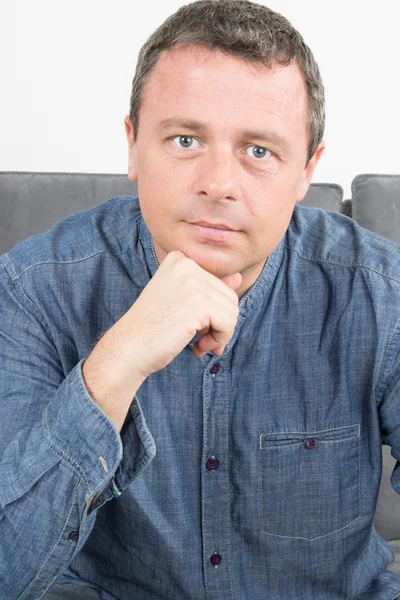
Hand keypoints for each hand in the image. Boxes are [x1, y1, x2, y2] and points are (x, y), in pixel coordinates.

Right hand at [124, 250, 241, 377]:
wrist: (129, 347)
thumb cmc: (153, 327)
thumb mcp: (182, 300)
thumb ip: (209, 288)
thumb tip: (238, 276)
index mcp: (180, 259)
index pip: (219, 283)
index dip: (212, 311)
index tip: (194, 325)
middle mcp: (186, 264)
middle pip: (229, 296)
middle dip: (219, 323)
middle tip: (198, 339)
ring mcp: (192, 281)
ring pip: (232, 310)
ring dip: (219, 334)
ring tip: (198, 344)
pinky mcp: (199, 302)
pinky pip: (229, 323)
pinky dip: (218, 340)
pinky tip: (197, 347)